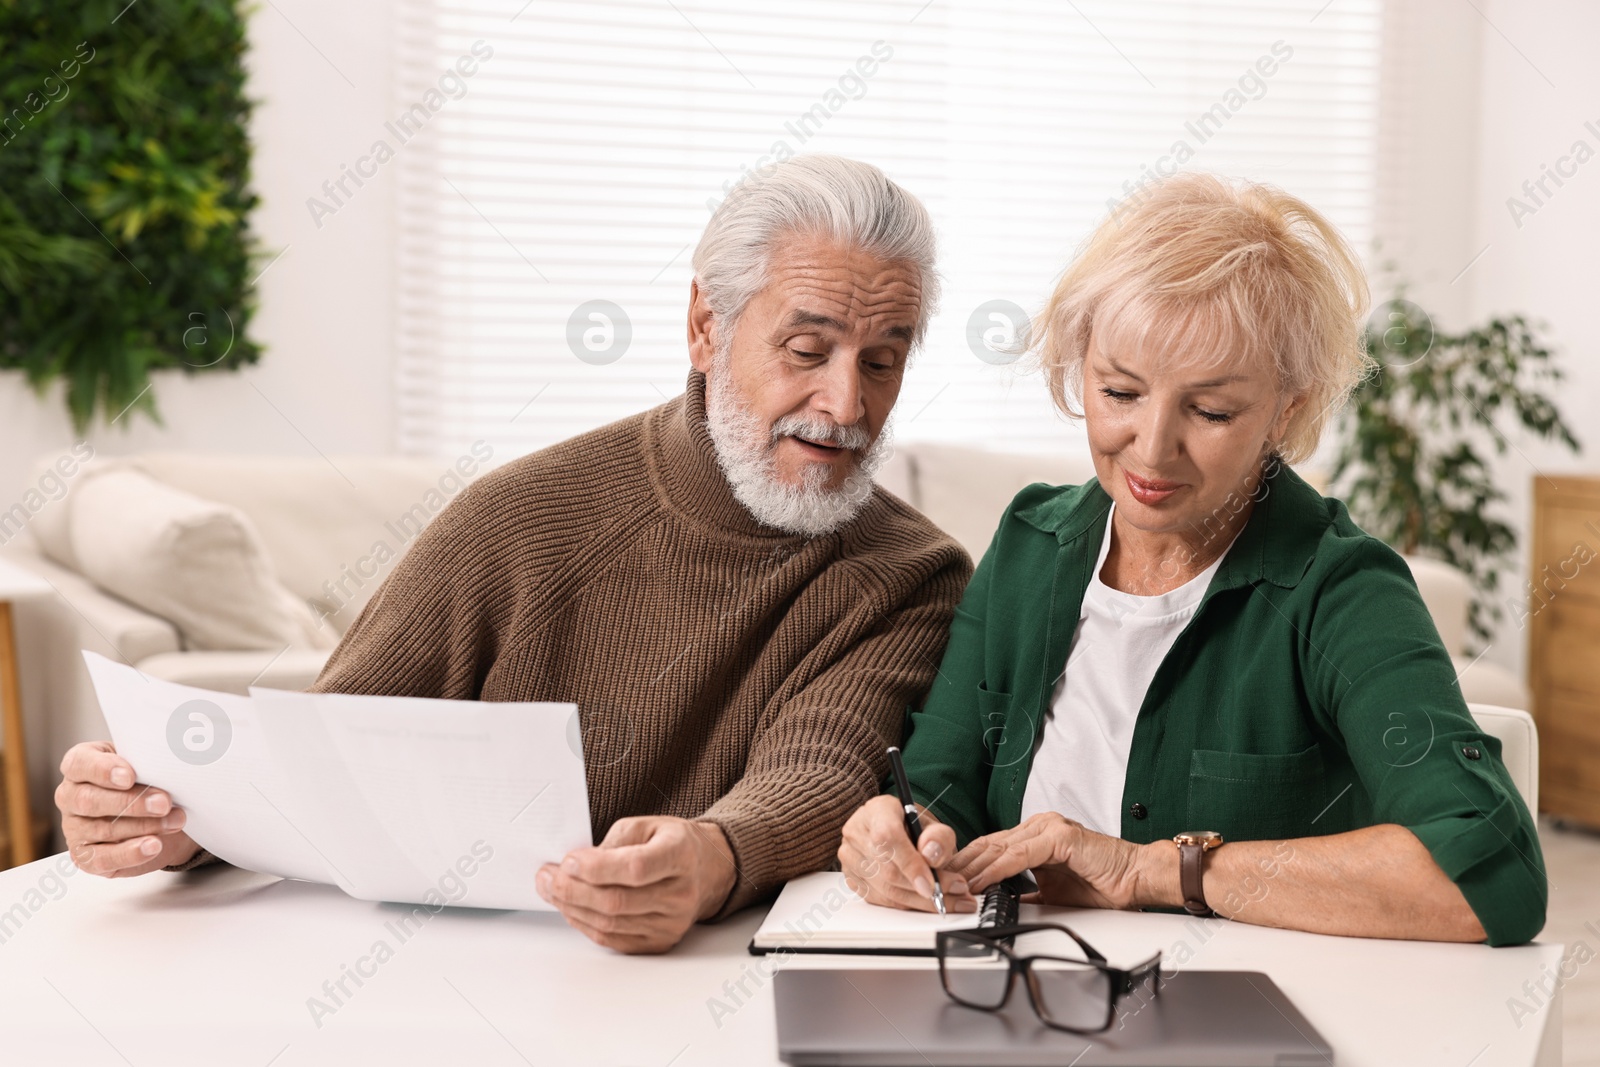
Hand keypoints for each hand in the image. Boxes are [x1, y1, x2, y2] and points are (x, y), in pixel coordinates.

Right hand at [56, 741, 197, 876]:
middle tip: (164, 803)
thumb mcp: (146, 762)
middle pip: (89, 800)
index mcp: (81, 765)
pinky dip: (130, 853)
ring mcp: (75, 828)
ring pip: (101, 829)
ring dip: (143, 826)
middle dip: (131, 802)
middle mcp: (71, 796)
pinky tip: (152, 847)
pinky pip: (102, 859)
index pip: (79, 763)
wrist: (160, 812)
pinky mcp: (85, 856)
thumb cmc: (147, 778)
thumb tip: (166, 761)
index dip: (102, 770)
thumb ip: (147, 760)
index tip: (130, 776)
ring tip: (174, 822)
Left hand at [535, 815, 737, 953]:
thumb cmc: (672, 844)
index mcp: (680, 855)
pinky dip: (585, 924)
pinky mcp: (661, 942)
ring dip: (572, 908)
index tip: (567, 860)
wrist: (706, 870)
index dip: (597, 867)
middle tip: (547, 877)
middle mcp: (681, 893)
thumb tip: (576, 866)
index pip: (636, 868)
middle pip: (617, 901)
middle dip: (572, 890)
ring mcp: (673, 923)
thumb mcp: (646, 825)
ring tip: (552, 890)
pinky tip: (572, 908)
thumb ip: (613, 842)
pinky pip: (613, 939)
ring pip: (610, 923)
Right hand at [837, 795, 976, 912]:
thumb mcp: (932, 824)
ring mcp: (850, 858)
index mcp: (876, 811)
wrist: (891, 829)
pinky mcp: (852, 879)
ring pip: (885, 890)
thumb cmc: (910, 826)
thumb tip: (932, 856)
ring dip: (922, 902)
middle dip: (927, 889)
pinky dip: (908, 905)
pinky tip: (930, 903)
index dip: (910, 865)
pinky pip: (882, 901)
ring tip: (952, 902)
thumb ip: (938, 836)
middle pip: (888, 870)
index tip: (932, 885)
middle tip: (958, 894)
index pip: (888, 838)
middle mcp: (856, 833)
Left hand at [954, 813, 1165, 910]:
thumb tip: (999, 902)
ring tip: (952, 886)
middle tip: (938, 884)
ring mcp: (1048, 828)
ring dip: (972, 869)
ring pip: (998, 848)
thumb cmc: (1103, 884)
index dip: (966, 864)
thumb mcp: (1052, 893)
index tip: (946, 882)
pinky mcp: (1058, 836)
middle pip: (988, 845)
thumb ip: (1026, 892)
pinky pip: (1018, 856)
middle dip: (960, 866)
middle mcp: (1038, 827)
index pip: (990, 848)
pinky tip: (981, 882)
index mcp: (1035, 836)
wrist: (1136, 878)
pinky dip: (996, 870)